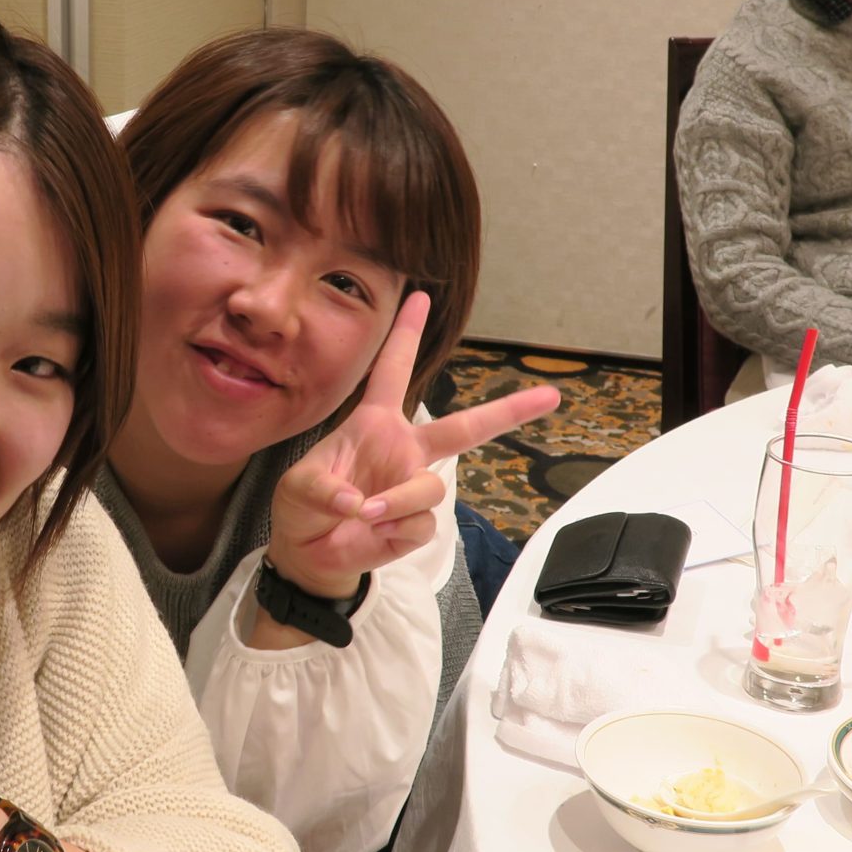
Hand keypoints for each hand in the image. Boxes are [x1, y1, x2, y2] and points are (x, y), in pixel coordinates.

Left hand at [266, 290, 561, 598]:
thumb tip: (361, 502)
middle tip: (550, 396)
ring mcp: (414, 486)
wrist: (309, 555)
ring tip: (365, 511)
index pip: (393, 371)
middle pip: (465, 427)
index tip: (420, 297)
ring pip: (429, 487)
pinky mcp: (418, 522)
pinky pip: (421, 521)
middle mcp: (404, 450)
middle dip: (508, 411)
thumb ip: (325, 489)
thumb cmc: (303, 509)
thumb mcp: (300, 488)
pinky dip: (394, 527)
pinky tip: (373, 530)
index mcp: (375, 424)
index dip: (406, 335)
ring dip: (398, 499)